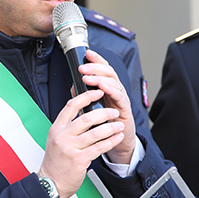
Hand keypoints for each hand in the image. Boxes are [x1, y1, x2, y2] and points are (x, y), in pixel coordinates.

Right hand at [39, 90, 125, 197]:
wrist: (51, 182)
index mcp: (56, 128)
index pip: (71, 105)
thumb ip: (68, 126)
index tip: (98, 92)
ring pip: (96, 133)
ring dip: (111, 127)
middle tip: (114, 112)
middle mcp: (62, 136)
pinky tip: (117, 138)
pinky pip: (99, 147)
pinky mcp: (79, 159)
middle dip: (104, 113)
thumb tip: (86, 113)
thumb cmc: (56, 162)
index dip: (86, 96)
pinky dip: (111, 141)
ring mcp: (70, 148)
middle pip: (87, 118)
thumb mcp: (56, 139)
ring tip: (119, 125)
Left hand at [77, 49, 135, 165]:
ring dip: (100, 77)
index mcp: (107, 88)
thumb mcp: (91, 109)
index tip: (87, 53)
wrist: (117, 143)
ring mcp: (121, 99)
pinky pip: (119, 96)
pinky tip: (103, 86)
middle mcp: (115, 90)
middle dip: (95, 67)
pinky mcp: (125, 109)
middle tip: (82, 67)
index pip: (103, 69)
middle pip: (108, 72)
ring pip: (113, 81)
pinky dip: (111, 89)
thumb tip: (73, 85)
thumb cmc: (104, 126)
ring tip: (87, 77)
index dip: (96, 60)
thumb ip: (84, 96)